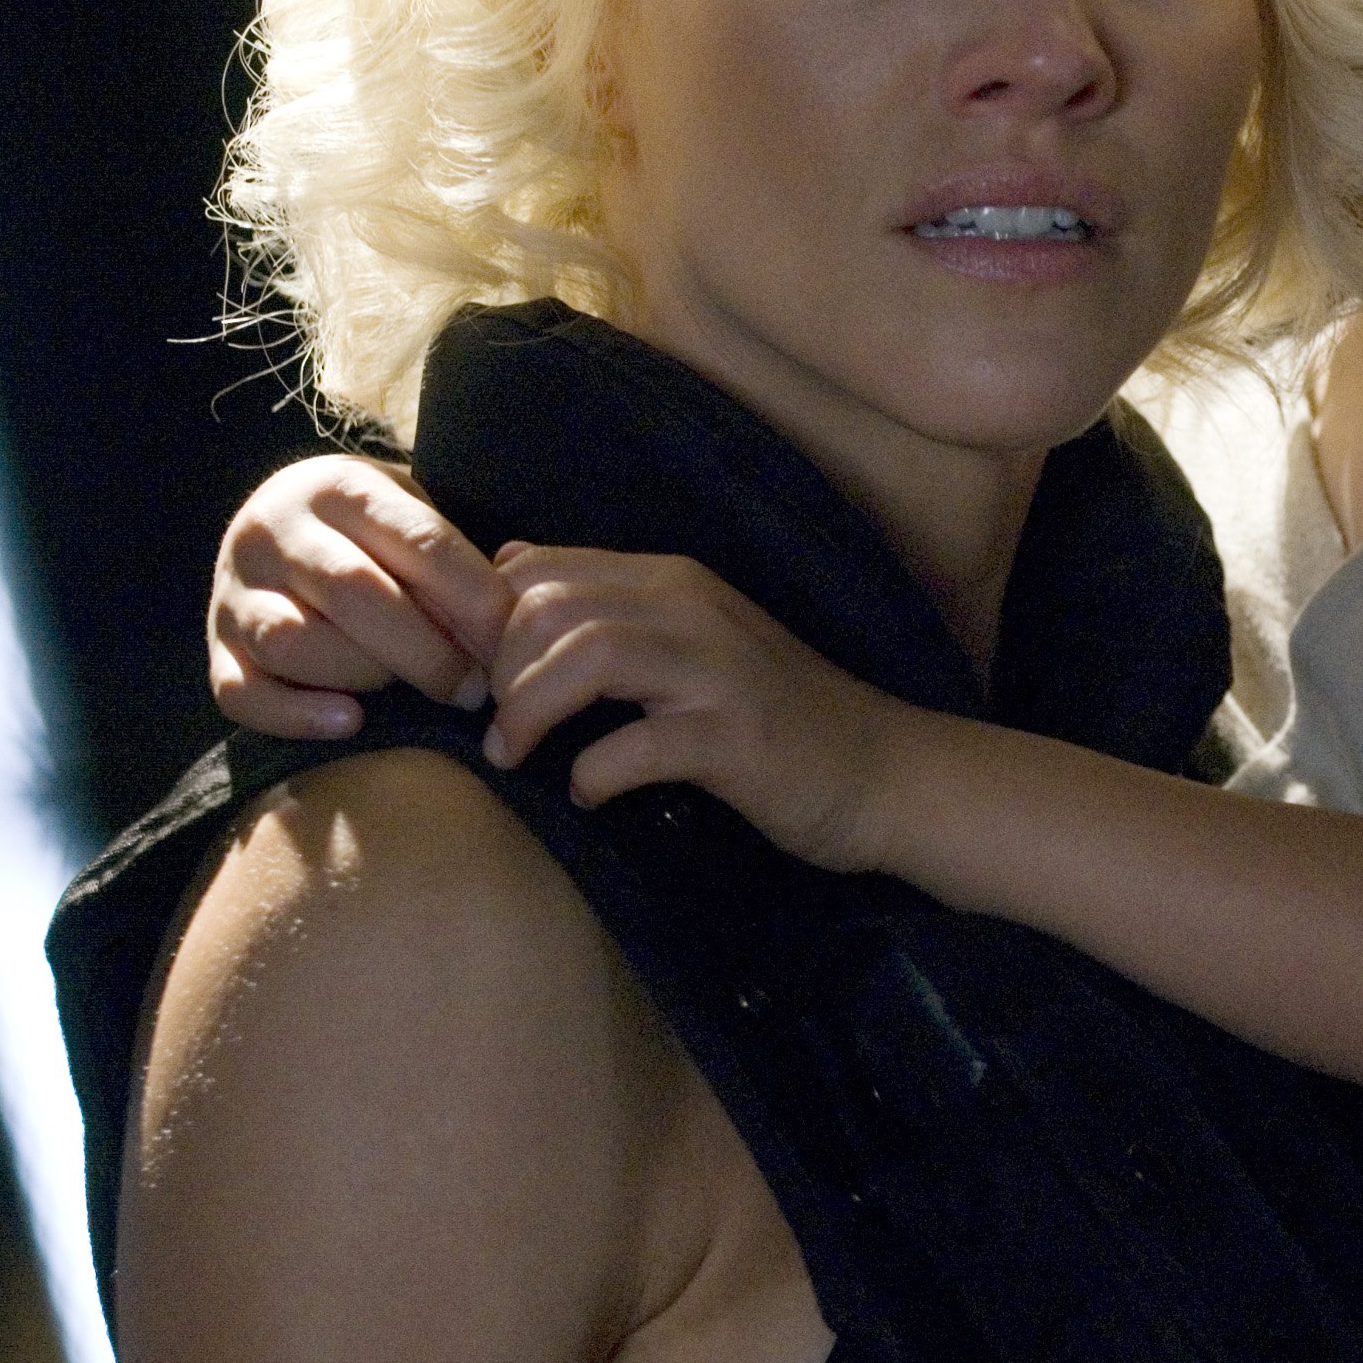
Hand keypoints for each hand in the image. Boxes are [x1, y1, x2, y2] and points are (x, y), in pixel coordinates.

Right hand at [210, 458, 513, 738]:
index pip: (417, 539)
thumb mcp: (410, 516)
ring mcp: (234, 591)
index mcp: (337, 486)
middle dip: (426, 650)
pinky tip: (349, 722)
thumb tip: (509, 622)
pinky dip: (295, 715)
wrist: (281, 525)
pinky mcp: (215, 650)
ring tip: (410, 695)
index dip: (472, 596)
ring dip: (363, 674)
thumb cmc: (373, 534)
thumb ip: (452, 559)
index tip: (510, 640)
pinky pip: (242, 693)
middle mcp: (274, 531)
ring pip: (290, 640)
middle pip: (353, 591)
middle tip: (474, 689)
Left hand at [481, 546, 910, 872]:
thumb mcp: (690, 641)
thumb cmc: (773, 712)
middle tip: (497, 727)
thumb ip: (611, 613)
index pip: (538, 569)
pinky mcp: (734, 739)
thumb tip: (507, 582)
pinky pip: (634, 746)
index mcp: (671, 580)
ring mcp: (717, 670)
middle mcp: (691, 608)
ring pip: (586, 657)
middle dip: (499, 671)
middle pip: (549, 607)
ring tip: (516, 755)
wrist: (883, 768)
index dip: (485, 625)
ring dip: (530, 711)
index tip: (479, 682)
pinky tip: (588, 793)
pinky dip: (592, 774)